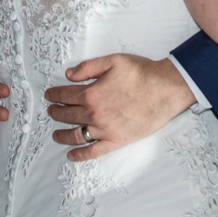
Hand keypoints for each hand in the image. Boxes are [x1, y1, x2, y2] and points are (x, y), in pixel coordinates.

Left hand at [44, 53, 196, 161]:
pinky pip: (93, 152)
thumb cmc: (143, 73)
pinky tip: (71, 155)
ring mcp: (104, 129)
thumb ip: (88, 67)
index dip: (53, 95)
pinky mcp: (117, 140)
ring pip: (75, 135)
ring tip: (56, 134)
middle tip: (51, 111)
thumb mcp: (113, 61)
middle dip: (55, 112)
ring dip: (61, 135)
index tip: (49, 95)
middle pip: (66, 115)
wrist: (167, 88)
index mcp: (91, 93)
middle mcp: (94, 114)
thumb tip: (68, 75)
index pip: (64, 95)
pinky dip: (80, 155)